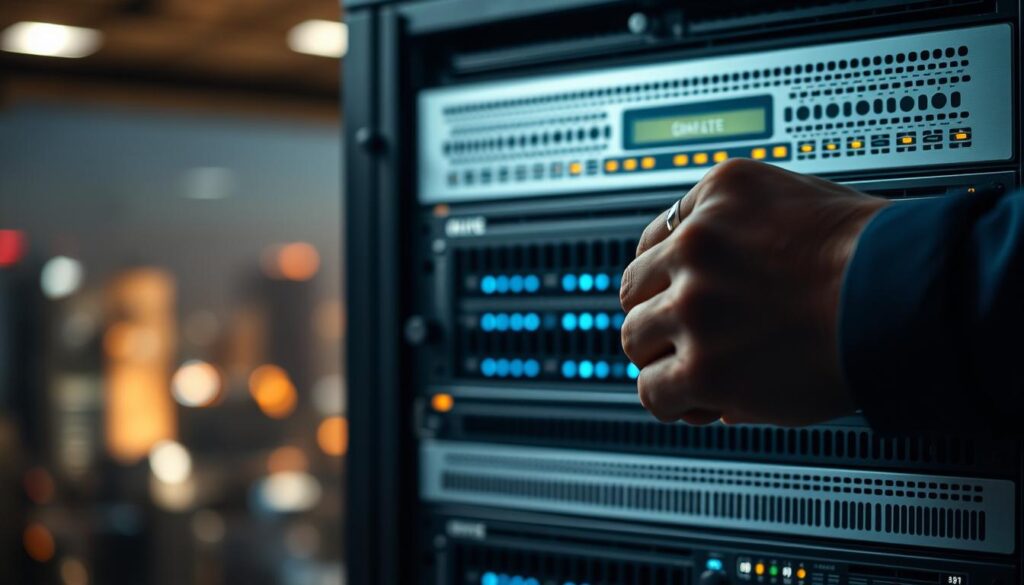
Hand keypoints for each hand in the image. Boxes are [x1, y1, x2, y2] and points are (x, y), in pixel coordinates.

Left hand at [619, 159, 887, 425]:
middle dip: (659, 317)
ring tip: (699, 373)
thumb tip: (700, 286)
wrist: (908, 293)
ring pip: (635, 340)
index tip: (676, 299)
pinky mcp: (702, 364)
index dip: (665, 279)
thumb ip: (744, 232)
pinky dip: (672, 401)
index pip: (655, 242)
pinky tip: (701, 403)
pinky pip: (652, 391)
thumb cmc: (877, 254)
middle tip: (689, 340)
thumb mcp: (801, 201)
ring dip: (662, 360)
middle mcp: (695, 243)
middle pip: (635, 290)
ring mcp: (694, 303)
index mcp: (717, 193)